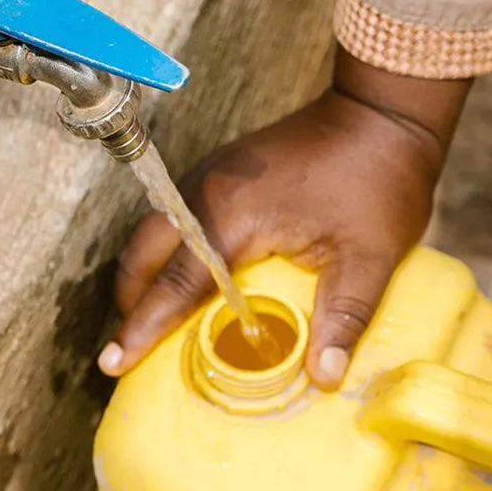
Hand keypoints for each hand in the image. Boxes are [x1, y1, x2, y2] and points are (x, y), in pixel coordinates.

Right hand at [99, 48, 470, 389]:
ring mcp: (211, 175)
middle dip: (131, 301)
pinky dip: (166, 252)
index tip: (111, 362)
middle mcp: (207, 191)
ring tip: (149, 320)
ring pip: (154, 230)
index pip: (175, 284)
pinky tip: (186, 279)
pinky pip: (175, 216)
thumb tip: (325, 378)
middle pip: (143, 253)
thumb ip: (343, 316)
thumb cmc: (377, 178)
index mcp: (234, 215)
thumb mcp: (370, 257)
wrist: (380, 112)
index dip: (142, 328)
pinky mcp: (222, 170)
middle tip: (130, 348)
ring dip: (144, 275)